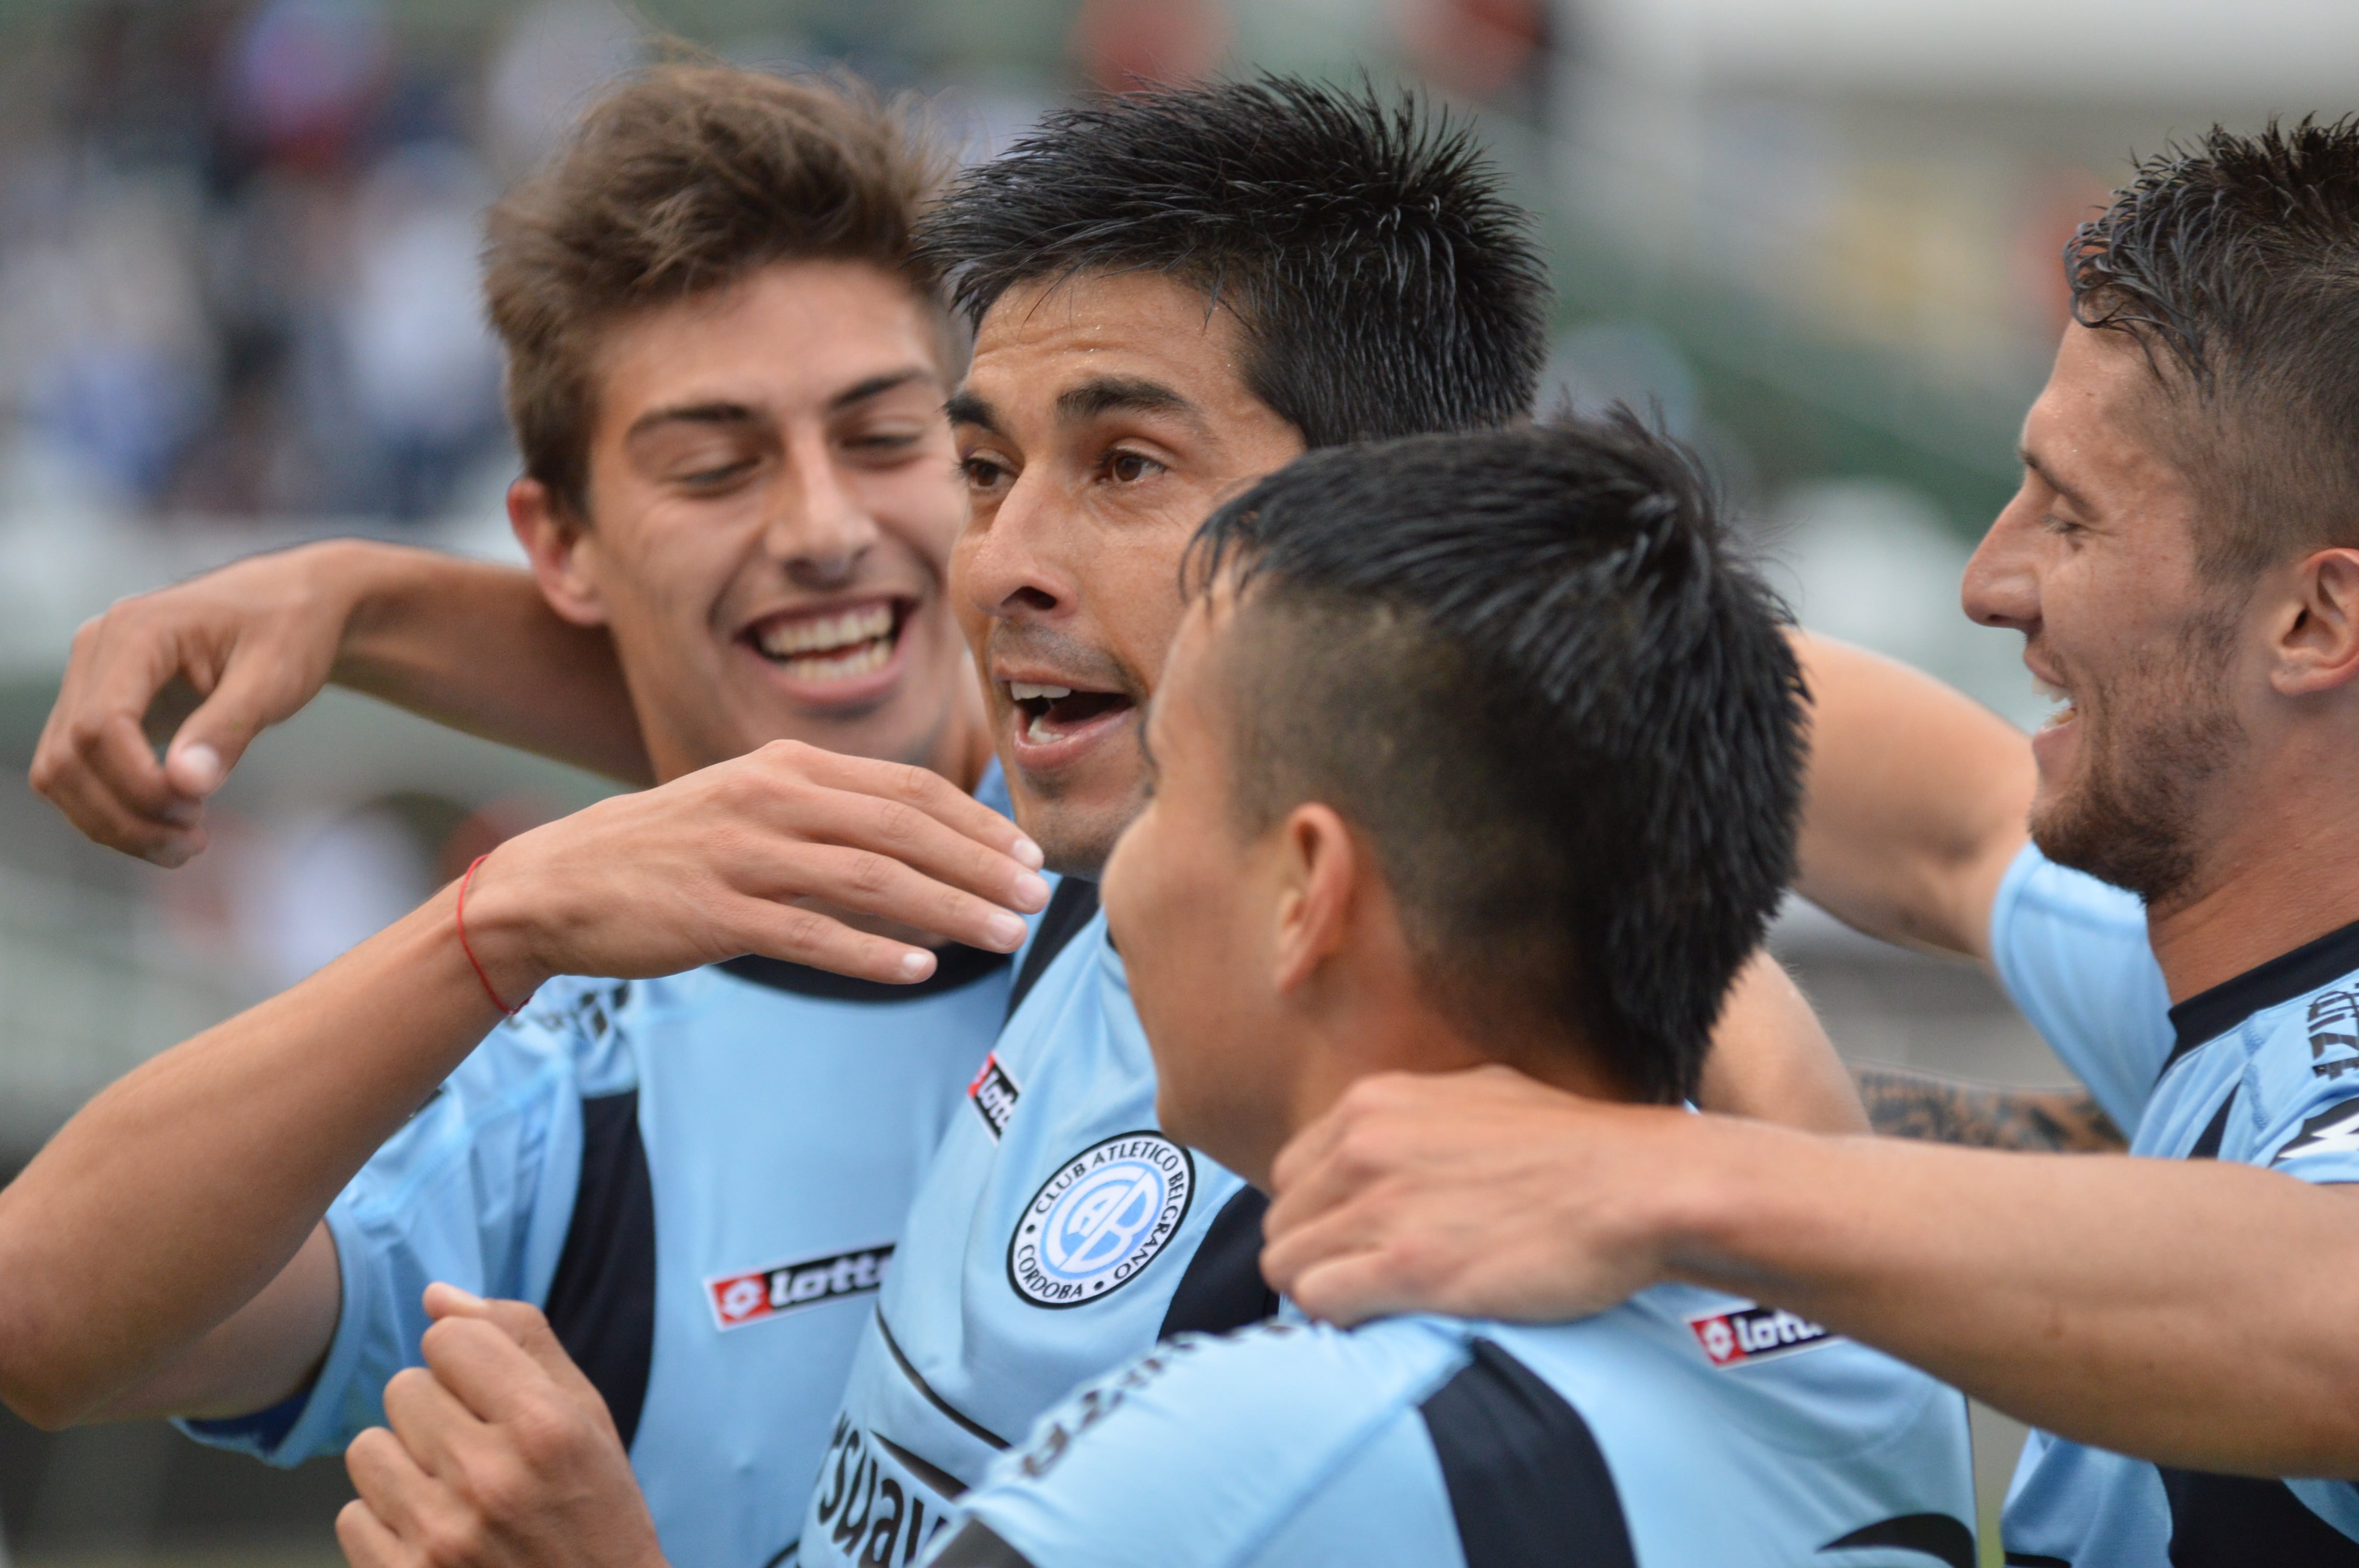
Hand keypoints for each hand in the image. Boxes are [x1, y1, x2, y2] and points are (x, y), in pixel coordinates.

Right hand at [30, 542, 367, 865]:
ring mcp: (90, 679)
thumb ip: (229, 727)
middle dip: (123, 815)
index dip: (138, 785)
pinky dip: (112, 809)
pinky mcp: (99, 706)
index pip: (101, 726)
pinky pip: (78, 771)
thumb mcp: (276, 676)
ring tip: (185, 844)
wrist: (294, 604)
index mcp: (136, 631)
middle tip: (194, 845)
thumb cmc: (291, 630)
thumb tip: (184, 784)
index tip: (197, 814)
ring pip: (60, 771)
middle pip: (69, 756)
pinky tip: (168, 825)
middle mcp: (96, 651)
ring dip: (111, 822)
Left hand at [338, 1285, 666, 1567]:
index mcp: (543, 1425)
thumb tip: (436, 1296)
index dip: (466, 1361)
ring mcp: (441, 1537)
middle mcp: (489, 1477)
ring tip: (450, 1491)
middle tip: (478, 1450)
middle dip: (436, 1411)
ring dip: (403, 1463)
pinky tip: (433, 1536)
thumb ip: (519, 1340)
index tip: (492, 1394)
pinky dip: (386, 1523)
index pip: (447, 1339)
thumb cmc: (596, 1511)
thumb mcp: (586, 1416)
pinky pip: (351, 1516)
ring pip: (366, 1448)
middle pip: (402, 1388)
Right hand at [459, 739, 1050, 996]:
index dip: (977, 823)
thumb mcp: (751, 804)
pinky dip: (872, 954)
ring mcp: (742, 856)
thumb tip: (919, 844)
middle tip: (1036, 900)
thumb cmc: (669, 851)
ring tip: (1003, 936)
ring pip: (872, 880)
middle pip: (904, 831)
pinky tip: (920, 970)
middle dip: (981, 866)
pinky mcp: (715, 913)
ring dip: (949, 909)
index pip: (907, 789)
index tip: (1026, 857)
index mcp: (787, 767)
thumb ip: (828, 813)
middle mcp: (772, 800)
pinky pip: (810, 935)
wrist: (558, 883)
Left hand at [1260, 1066, 1697, 1326]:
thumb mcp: (1479, 1094)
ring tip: (1375, 1306)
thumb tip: (1388, 1142)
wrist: (1639, 1186)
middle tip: (1365, 1281)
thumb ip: (1415, 1117)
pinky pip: (1319, 1301)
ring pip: (1287, 1266)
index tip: (1357, 1241)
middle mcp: (1363, 1146)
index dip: (1321, 1215)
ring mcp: (1381, 1207)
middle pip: (1282, 1221)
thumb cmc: (1575, 1147)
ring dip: (1322, 1292)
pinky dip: (1339, 1320)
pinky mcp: (1407, 1268)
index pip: (1291, 1172)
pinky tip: (1384, 1320)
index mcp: (1374, 1104)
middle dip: (1316, 1256)